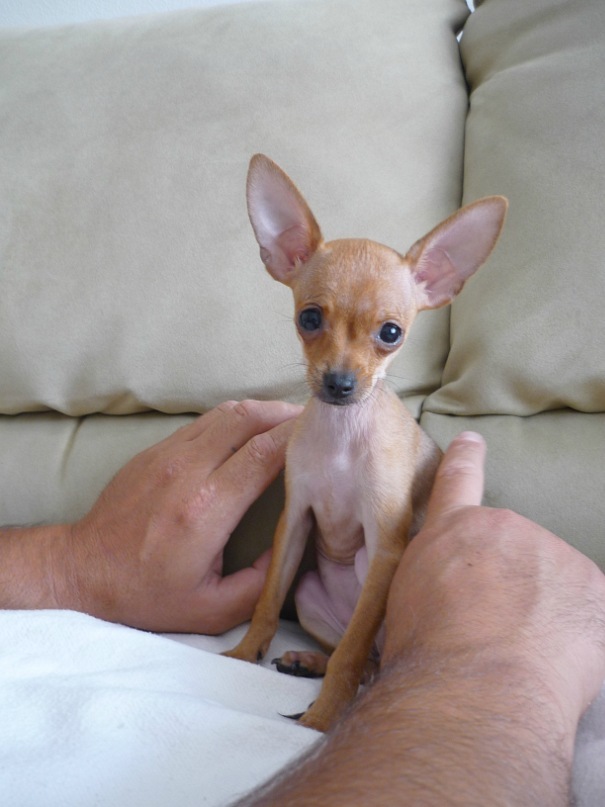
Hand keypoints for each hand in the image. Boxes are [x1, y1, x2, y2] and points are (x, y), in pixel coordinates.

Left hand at [58, 400, 300, 632]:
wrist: (83, 572)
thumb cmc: (147, 594)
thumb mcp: (212, 609)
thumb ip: (261, 584)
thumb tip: (291, 548)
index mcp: (206, 510)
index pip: (264, 453)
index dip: (298, 437)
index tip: (323, 436)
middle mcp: (187, 472)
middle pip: (247, 419)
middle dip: (285, 413)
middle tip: (313, 422)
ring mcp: (168, 455)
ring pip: (226, 413)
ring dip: (261, 411)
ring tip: (288, 421)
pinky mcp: (155, 451)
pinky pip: (205, 422)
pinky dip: (235, 420)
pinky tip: (251, 431)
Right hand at [384, 431, 604, 727]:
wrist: (471, 687)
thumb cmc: (424, 652)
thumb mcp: (406, 601)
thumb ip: (433, 578)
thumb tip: (446, 595)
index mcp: (453, 531)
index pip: (458, 480)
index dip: (466, 458)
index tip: (474, 442)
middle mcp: (505, 528)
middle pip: (514, 548)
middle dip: (509, 581)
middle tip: (493, 630)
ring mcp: (553, 554)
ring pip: (554, 578)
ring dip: (543, 606)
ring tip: (519, 653)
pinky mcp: (593, 587)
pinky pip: (587, 607)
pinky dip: (575, 631)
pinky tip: (551, 658)